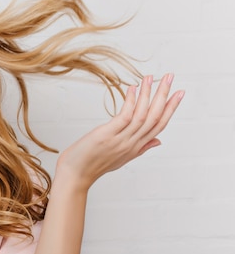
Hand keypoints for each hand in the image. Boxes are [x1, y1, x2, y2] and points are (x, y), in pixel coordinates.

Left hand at [56, 73, 183, 189]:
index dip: (170, 109)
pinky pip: (124, 117)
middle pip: (154, 118)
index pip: (159, 125)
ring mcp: (120, 140)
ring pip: (142, 115)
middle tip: (170, 77)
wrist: (75, 176)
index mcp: (136, 148)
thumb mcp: (122, 158)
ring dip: (148, 94)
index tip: (178, 93)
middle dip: (164, 96)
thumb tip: (158, 141)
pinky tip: (133, 88)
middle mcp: (132, 144)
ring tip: (151, 77)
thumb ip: (141, 148)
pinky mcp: (107, 136)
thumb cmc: (93, 165)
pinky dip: (131, 101)